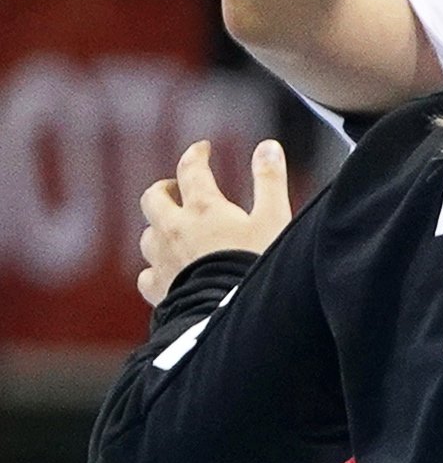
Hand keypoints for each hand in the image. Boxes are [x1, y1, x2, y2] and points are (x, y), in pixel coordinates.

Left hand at [137, 138, 289, 307]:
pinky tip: (167, 274)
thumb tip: (269, 146)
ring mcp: (163, 260)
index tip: (203, 150)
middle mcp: (175, 229)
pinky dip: (155, 272)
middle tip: (177, 189)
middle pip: (154, 198)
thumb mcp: (276, 219)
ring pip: (148, 236)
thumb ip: (270, 180)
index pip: (191, 168)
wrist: (238, 317)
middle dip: (165, 190)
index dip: (197, 154)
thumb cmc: (260, 266)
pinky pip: (147, 277)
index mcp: (203, 208)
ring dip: (159, 230)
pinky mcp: (161, 290)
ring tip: (174, 233)